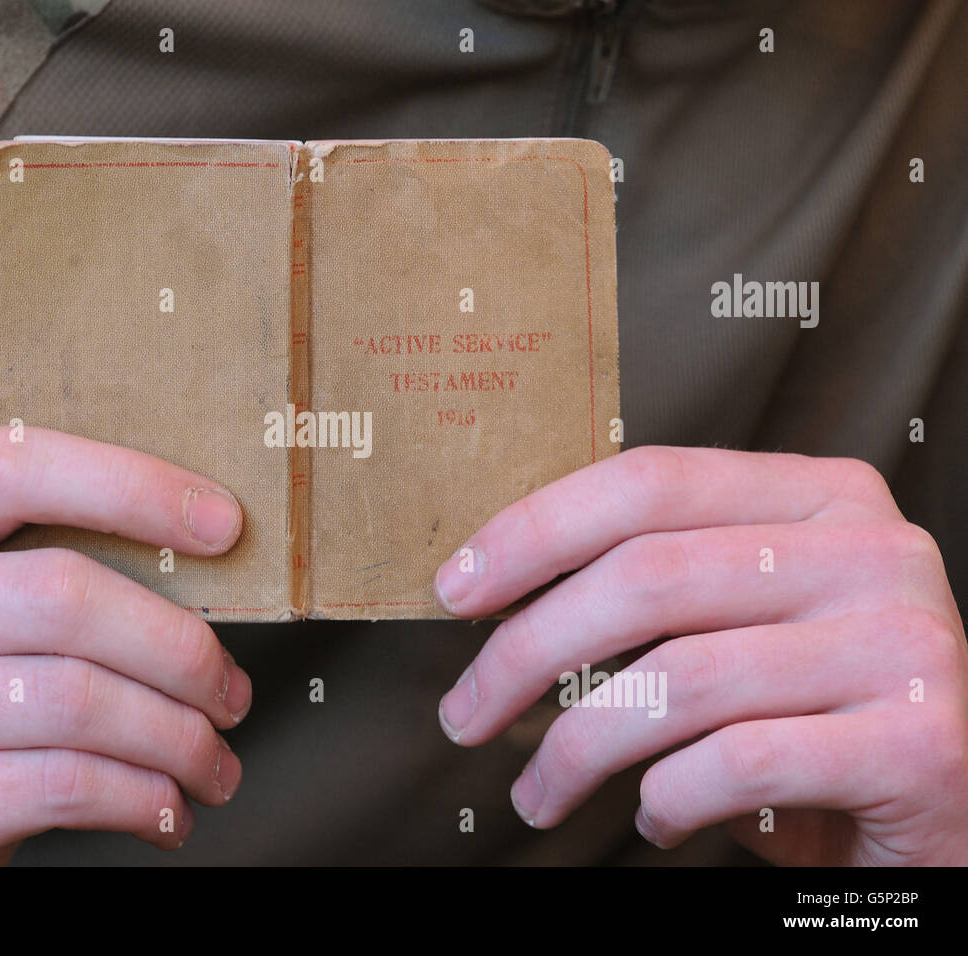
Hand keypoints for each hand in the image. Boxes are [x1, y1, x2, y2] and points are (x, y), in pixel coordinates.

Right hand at [0, 427, 251, 864]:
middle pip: (61, 594)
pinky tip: (165, 810)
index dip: (130, 485)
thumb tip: (200, 552)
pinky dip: (142, 798)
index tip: (224, 524)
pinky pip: (63, 784)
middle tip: (230, 691)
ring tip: (211, 760)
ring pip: (75, 698)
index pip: (7, 468)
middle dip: (179, 648)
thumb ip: (33, 570)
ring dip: (177, 737)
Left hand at [434, 446, 967, 864]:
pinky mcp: (919, 744)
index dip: (533, 531)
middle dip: (526, 651)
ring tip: (537, 793)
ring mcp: (903, 643)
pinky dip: (666, 799)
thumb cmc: (821, 710)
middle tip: (468, 712)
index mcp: (820, 497)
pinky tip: (654, 818)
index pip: (647, 482)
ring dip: (575, 747)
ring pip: (678, 680)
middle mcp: (870, 552)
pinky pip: (736, 763)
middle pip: (646, 577)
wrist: (958, 803)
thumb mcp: (746, 622)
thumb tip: (501, 596)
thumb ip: (660, 587)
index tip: (456, 590)